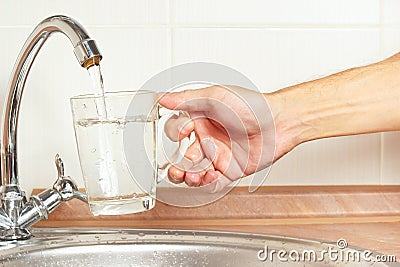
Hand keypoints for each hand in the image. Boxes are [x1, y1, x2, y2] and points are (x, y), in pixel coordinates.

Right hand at [159, 85, 277, 191]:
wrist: (279, 122)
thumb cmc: (251, 105)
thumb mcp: (215, 96)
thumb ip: (187, 99)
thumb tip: (162, 99)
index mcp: (200, 120)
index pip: (176, 131)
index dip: (175, 134)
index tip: (184, 132)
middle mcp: (207, 139)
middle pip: (181, 157)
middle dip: (176, 166)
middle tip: (178, 168)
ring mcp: (218, 156)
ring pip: (194, 173)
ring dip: (188, 178)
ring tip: (192, 176)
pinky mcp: (230, 170)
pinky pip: (213, 183)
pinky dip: (208, 184)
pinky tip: (213, 175)